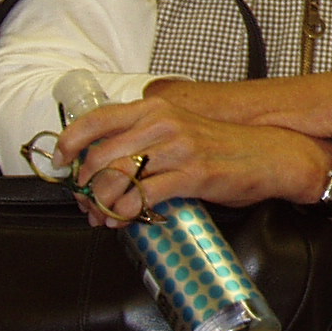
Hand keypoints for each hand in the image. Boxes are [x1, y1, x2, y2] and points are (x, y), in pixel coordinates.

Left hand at [51, 96, 324, 226]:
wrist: (271, 154)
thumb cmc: (224, 146)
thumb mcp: (180, 131)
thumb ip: (146, 139)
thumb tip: (107, 165)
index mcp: (155, 110)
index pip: (95, 120)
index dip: (69, 144)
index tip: (61, 163)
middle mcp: (162, 124)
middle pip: (100, 156)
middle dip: (84, 185)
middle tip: (84, 203)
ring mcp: (177, 148)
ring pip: (117, 177)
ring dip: (101, 203)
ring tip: (101, 216)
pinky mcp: (192, 175)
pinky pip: (144, 196)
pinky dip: (125, 213)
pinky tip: (123, 220)